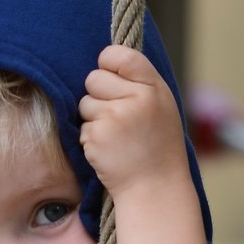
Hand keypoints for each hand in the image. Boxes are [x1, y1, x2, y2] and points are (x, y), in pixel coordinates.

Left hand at [78, 44, 188, 202]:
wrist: (155, 188)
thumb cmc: (157, 147)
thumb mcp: (161, 107)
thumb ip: (139, 84)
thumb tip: (107, 61)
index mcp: (154, 88)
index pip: (121, 55)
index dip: (108, 61)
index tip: (108, 72)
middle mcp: (136, 99)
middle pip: (94, 78)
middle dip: (97, 93)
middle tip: (115, 115)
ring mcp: (115, 117)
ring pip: (84, 103)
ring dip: (93, 118)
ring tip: (116, 136)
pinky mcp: (97, 136)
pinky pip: (81, 127)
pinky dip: (91, 139)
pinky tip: (110, 151)